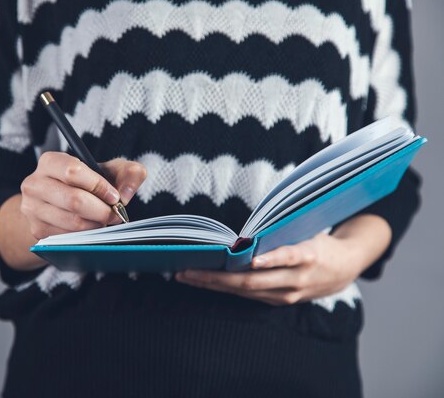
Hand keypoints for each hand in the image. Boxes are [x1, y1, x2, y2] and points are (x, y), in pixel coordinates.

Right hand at [20, 152, 146, 239]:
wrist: (60, 203)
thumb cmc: (88, 183)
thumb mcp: (109, 170)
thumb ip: (128, 173)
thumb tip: (126, 195)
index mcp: (50, 161)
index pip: (73, 171)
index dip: (99, 186)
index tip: (115, 196)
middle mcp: (34, 183)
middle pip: (74, 200)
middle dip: (102, 210)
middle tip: (115, 214)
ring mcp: (32, 208)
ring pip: (72, 222)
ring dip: (96, 224)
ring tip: (104, 220)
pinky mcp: (37, 230)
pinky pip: (67, 237)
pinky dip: (85, 235)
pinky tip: (91, 228)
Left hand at [176, 215, 391, 305]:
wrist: (344, 268)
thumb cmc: (319, 242)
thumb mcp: (307, 232)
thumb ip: (281, 236)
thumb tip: (245, 235)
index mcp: (307, 255)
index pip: (286, 257)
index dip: (268, 259)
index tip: (246, 258)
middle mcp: (295, 279)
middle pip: (251, 281)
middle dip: (216, 277)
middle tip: (187, 271)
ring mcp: (287, 294)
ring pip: (245, 291)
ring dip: (214, 285)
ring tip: (187, 277)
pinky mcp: (281, 300)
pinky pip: (249, 294)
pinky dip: (226, 288)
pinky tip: (207, 283)